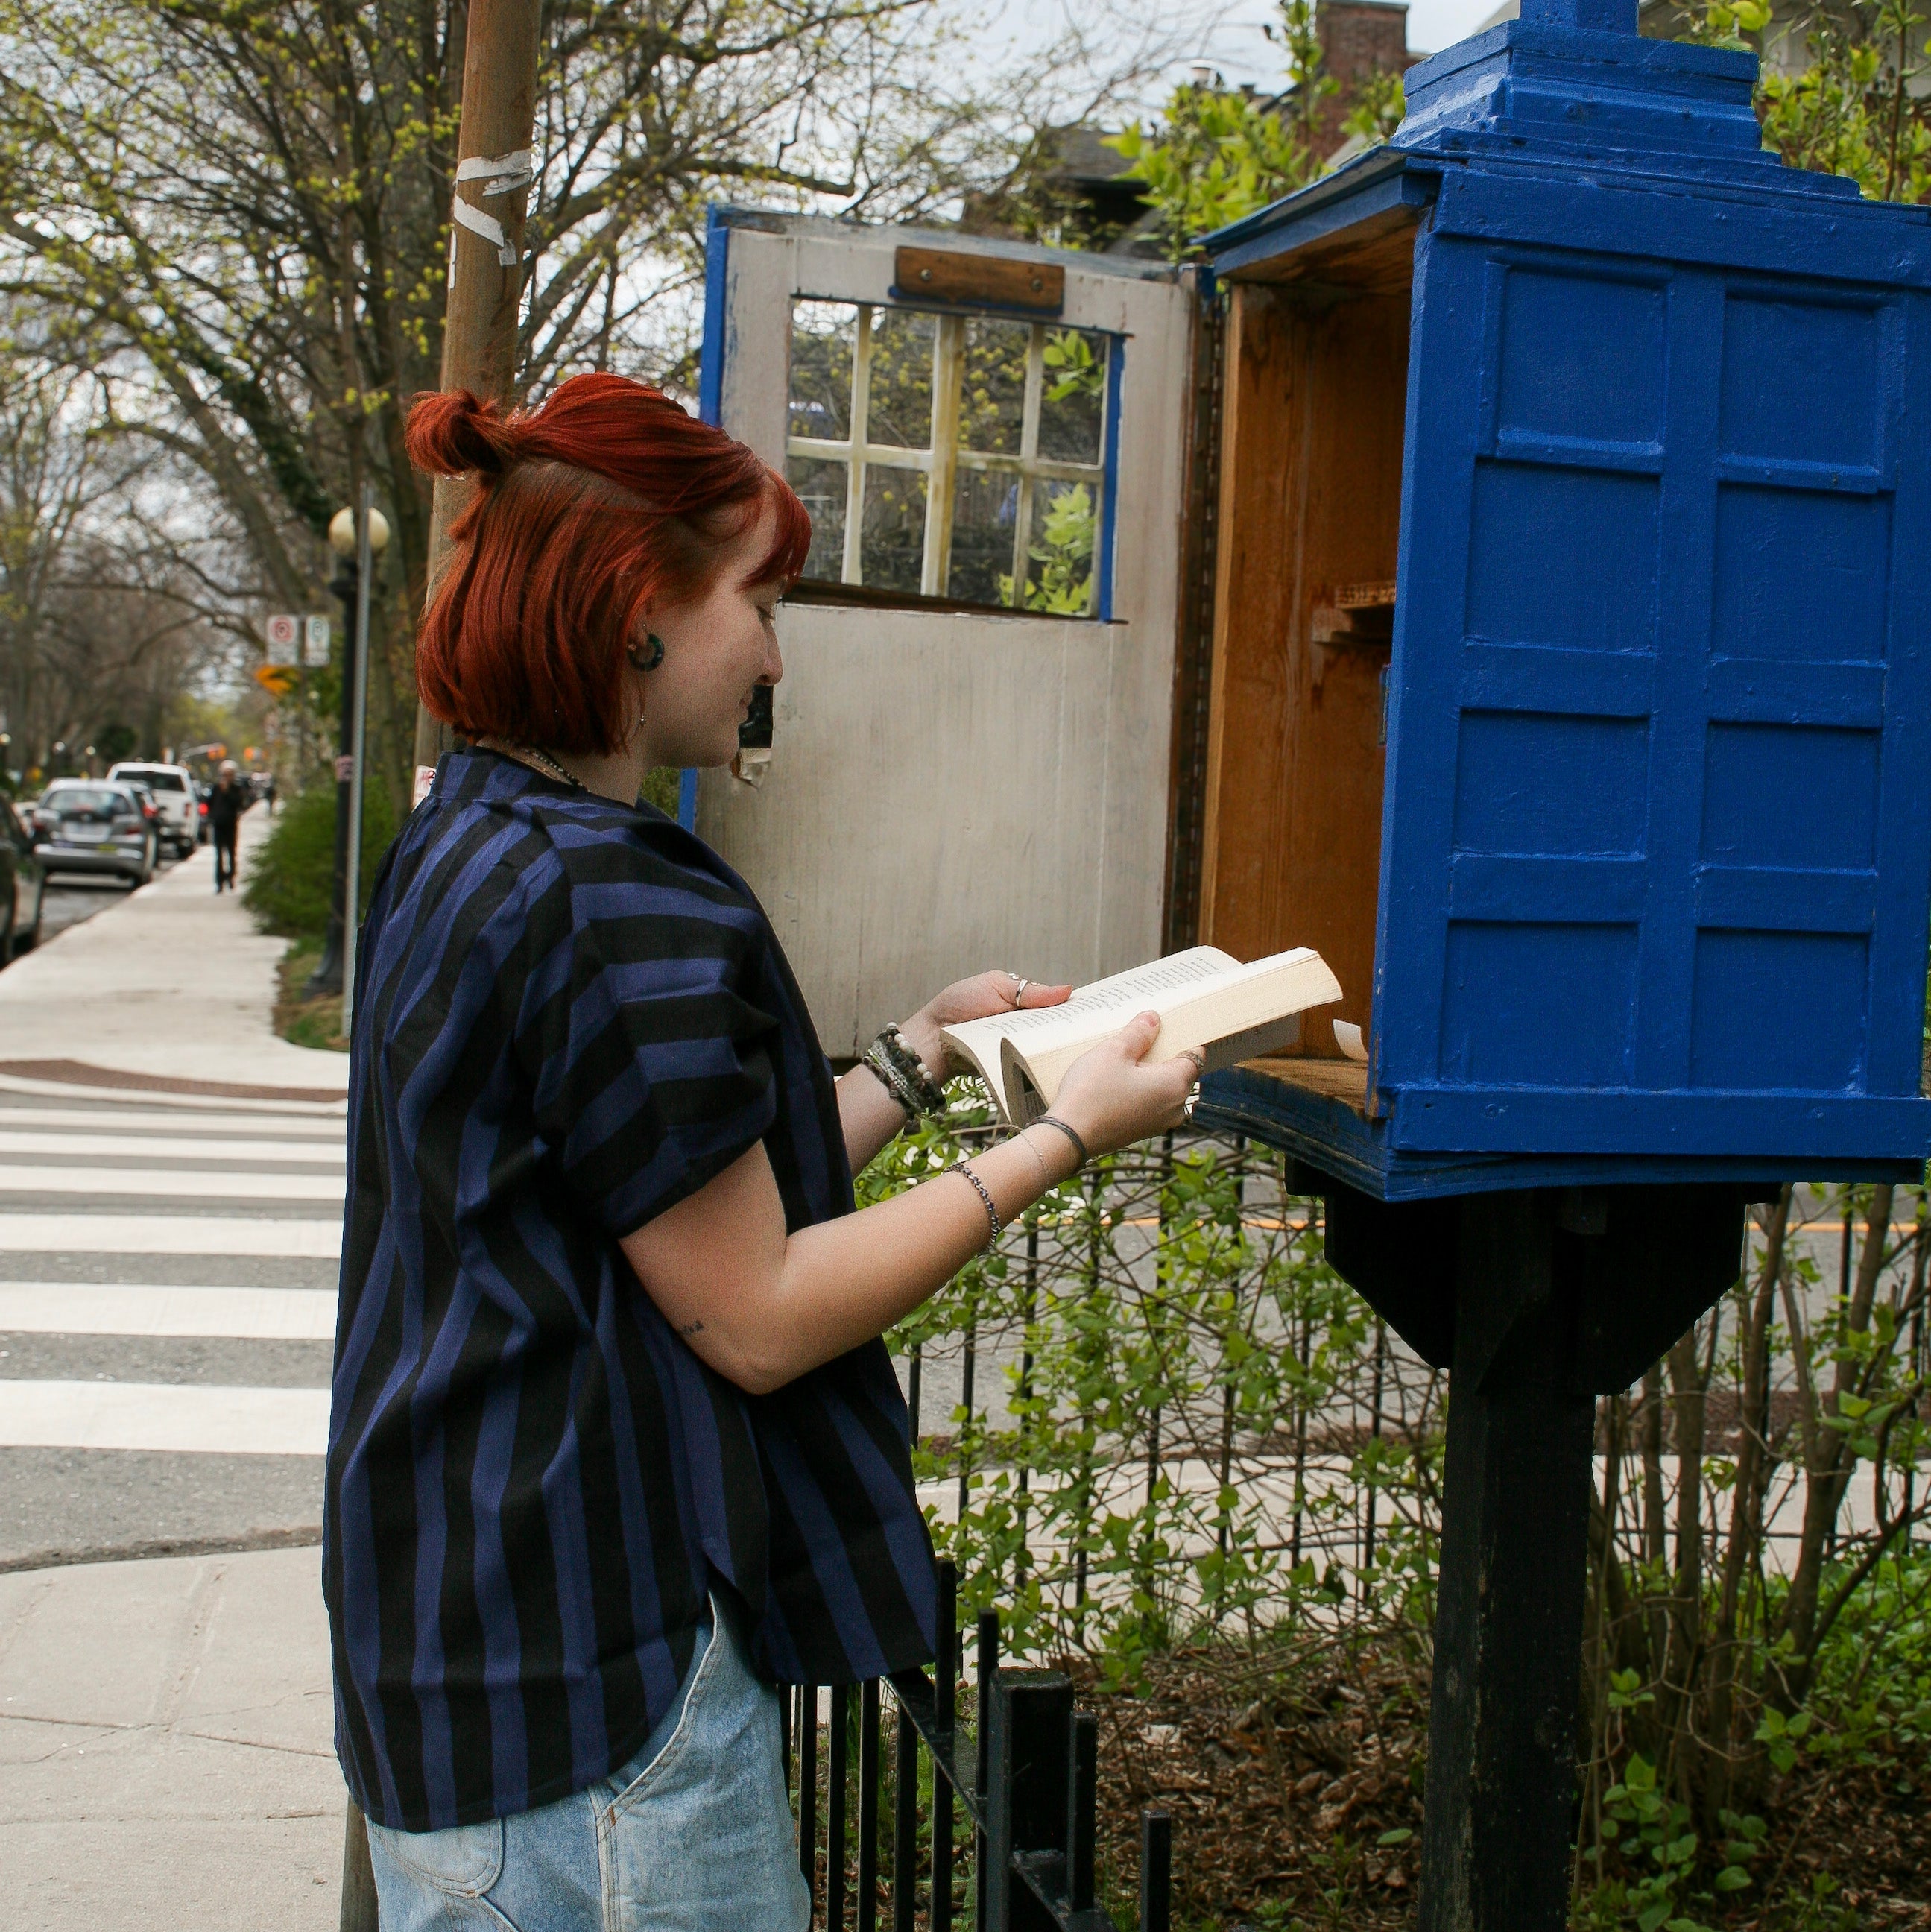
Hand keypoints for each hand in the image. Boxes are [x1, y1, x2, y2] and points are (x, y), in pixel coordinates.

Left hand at [899, 969, 1072, 1078]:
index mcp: (1023, 1004)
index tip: (1094, 1012)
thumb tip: (1068, 990)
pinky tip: (1051, 1062)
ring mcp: (1017, 1047)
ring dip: (1053, 1047)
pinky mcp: (1010, 1066)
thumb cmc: (959, 1004)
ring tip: (1075, 1047)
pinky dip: (1037, 1062)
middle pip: (1054, 1029)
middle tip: (1089, 1032)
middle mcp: (1024, 1026)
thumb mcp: (996, 987)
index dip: (1073, 1010)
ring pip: (1043, 1048)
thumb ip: (1030, 991)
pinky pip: (1029, 1064)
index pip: (1055, 1007)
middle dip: (1068, 1030)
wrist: (932, 1036)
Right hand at [1050, 1012, 1200, 1156]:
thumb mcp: (1114, 1051)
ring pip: (1164, 1089)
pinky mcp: (1142, 1131)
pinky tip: (1118, 1082)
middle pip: (1180, 1073)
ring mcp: (1159, 1123)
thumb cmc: (1092, 1094)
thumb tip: (1153, 1019)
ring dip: (1150, 1074)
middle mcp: (1174, 1108)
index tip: (1172, 1028)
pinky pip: (1150, 1104)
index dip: (1185, 1039)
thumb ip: (1138, 1033)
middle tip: (1142, 1040)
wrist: (1069, 1136)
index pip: (1195, 1056)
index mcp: (1174, 1085)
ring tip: (1125, 1061)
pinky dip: (1141, 1091)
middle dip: (1165, 1056)